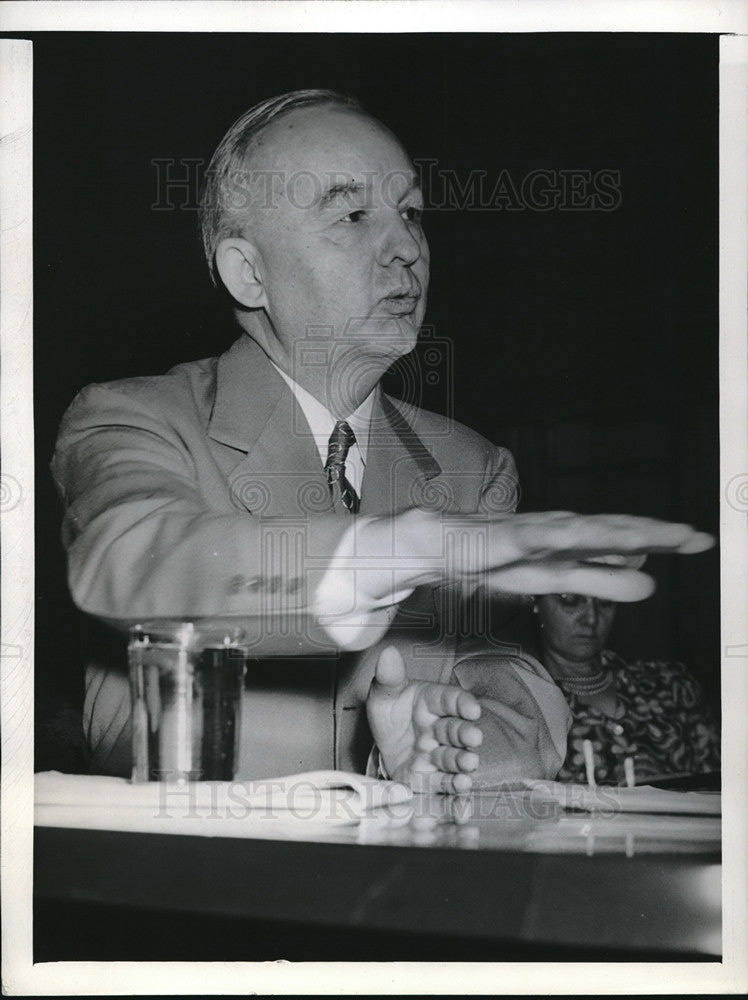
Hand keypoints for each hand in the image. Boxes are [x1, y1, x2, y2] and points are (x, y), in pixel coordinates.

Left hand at [366, 645, 482, 793]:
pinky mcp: (431, 780)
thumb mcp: (384, 694)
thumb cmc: (391, 714)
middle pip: (456, 732)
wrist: (383, 746)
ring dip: (463, 764)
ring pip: (454, 760)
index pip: (450, 699)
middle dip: (465, 736)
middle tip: (473, 739)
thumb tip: (388, 654)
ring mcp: (438, 756)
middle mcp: (440, 729)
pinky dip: (455, 795)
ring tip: (467, 768)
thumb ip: (388, 677)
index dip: (462, 703)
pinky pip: (445, 788)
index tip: (472, 708)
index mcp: (432, 702)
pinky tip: (461, 798)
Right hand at [474, 512, 714, 600]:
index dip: (663, 539)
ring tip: (656, 535)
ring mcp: (536, 531)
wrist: (443, 545)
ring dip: (620, 531)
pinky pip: (540, 538)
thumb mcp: (559, 579)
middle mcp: (563, 530)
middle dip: (655, 533)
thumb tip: (650, 584)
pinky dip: (563, 536)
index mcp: (578, 540)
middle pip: (615, 531)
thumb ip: (602, 581)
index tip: (700, 541)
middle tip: (696, 537)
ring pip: (584, 531)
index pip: (627, 539)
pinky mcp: (509, 538)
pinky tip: (585, 537)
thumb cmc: (498, 559)